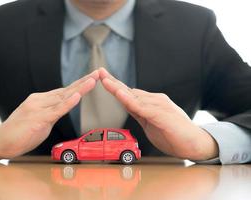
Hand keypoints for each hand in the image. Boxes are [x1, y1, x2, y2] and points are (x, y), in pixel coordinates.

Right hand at [0, 71, 98, 158]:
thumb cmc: (20, 132)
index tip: (92, 78)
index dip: (79, 85)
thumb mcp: (40, 120)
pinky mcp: (37, 119)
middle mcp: (40, 100)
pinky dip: (68, 103)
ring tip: (93, 80)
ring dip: (80, 88)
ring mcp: (38, 108)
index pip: (64, 91)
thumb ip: (52, 113)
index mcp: (41, 100)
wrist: (0, 141)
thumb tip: (63, 108)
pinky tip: (77, 96)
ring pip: (63, 97)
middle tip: (98, 73)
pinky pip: (56, 110)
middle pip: (66, 90)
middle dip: (83, 82)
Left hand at [99, 68, 217, 160]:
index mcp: (150, 103)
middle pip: (129, 90)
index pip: (129, 93)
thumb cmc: (174, 134)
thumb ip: (140, 113)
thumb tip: (130, 105)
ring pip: (133, 96)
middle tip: (99, 72)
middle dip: (113, 82)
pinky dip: (130, 100)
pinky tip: (120, 94)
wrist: (196, 144)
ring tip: (104, 80)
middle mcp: (154, 100)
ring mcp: (159, 106)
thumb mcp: (151, 123)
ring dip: (118, 88)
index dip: (115, 86)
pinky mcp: (162, 115)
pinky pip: (142, 107)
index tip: (103, 78)